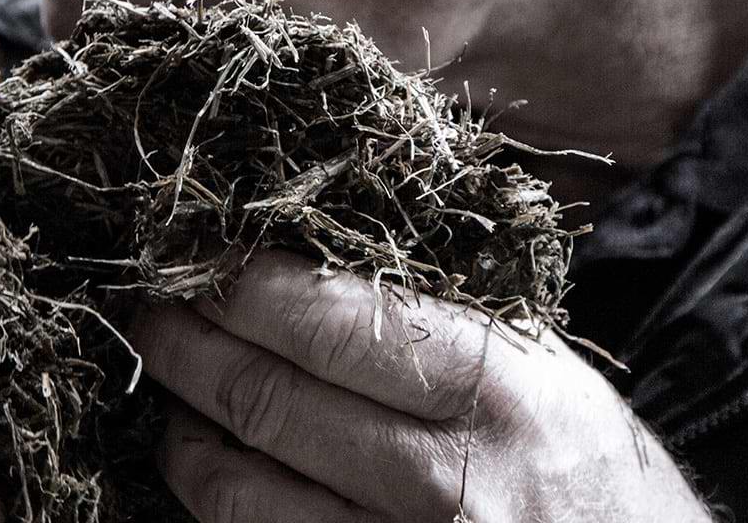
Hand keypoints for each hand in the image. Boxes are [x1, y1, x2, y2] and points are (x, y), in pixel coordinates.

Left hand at [132, 251, 710, 521]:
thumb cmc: (600, 481)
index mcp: (499, 390)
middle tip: (146, 309)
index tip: (194, 252)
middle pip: (268, 400)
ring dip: (182, 434)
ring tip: (168, 394)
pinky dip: (218, 508)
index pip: (335, 319)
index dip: (241, 284)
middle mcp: (452, 481)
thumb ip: (442, 322)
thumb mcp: (550, 379)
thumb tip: (303, 250)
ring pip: (242, 493)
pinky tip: (209, 472)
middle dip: (184, 345)